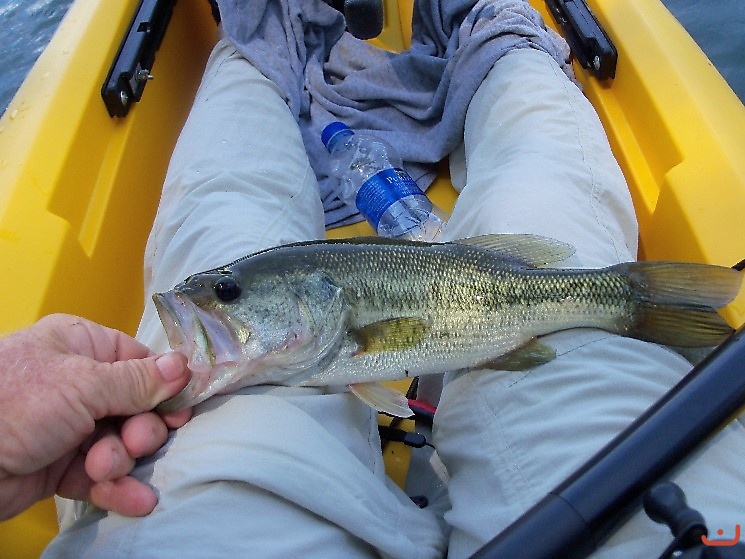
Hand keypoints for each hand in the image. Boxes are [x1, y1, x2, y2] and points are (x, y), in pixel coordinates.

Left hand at [0, 314, 191, 520]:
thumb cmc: (14, 403)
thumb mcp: (83, 384)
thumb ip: (139, 381)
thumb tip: (186, 367)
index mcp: (81, 347)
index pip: (140, 364)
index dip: (165, 388)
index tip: (183, 410)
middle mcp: (79, 384)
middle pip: (137, 408)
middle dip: (141, 430)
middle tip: (134, 442)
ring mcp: (70, 427)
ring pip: (122, 444)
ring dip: (121, 461)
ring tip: (103, 469)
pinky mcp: (62, 466)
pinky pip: (102, 475)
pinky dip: (117, 488)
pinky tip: (135, 500)